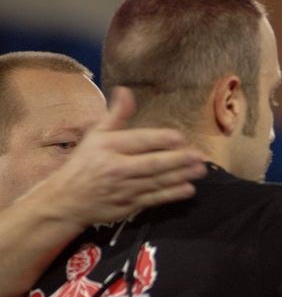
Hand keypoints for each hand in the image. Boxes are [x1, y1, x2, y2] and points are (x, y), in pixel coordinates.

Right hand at [41, 87, 206, 225]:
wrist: (67, 200)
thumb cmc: (85, 163)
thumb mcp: (96, 136)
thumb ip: (116, 116)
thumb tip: (125, 91)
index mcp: (108, 147)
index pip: (138, 141)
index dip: (160, 139)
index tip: (180, 138)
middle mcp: (117, 167)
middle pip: (152, 164)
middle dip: (178, 160)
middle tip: (199, 156)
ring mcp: (124, 188)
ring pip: (157, 181)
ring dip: (181, 176)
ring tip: (200, 170)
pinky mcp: (130, 205)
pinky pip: (154, 199)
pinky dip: (171, 195)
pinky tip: (188, 189)